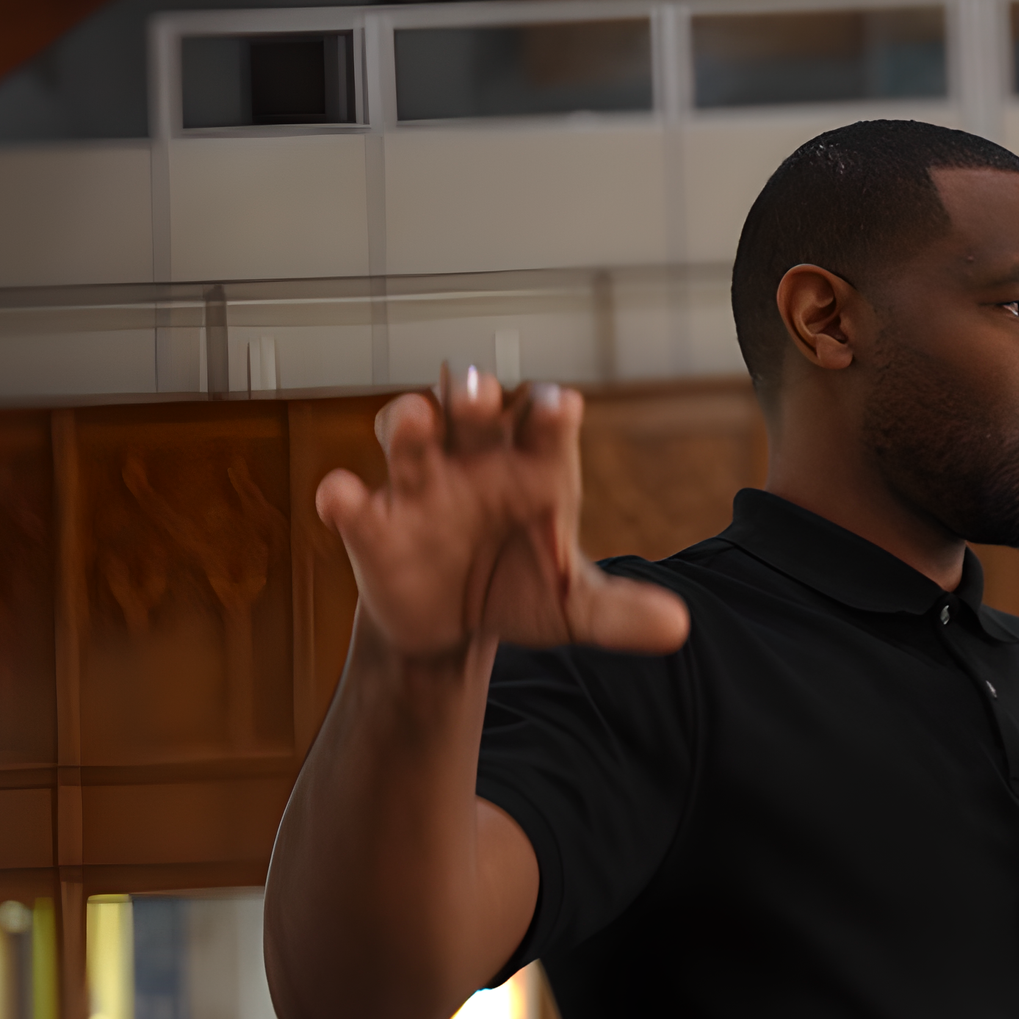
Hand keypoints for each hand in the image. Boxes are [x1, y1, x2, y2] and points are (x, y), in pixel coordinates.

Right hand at [315, 365, 689, 659]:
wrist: (455, 624)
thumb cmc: (521, 587)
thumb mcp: (573, 604)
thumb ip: (619, 611)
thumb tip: (678, 627)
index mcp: (534, 463)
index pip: (544, 422)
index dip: (549, 411)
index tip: (562, 407)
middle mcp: (475, 458)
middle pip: (471, 405)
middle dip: (472, 392)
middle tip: (479, 395)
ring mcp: (421, 484)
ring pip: (408, 431)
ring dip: (407, 421)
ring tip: (413, 421)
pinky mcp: (374, 524)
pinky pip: (353, 502)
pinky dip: (343, 497)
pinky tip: (340, 497)